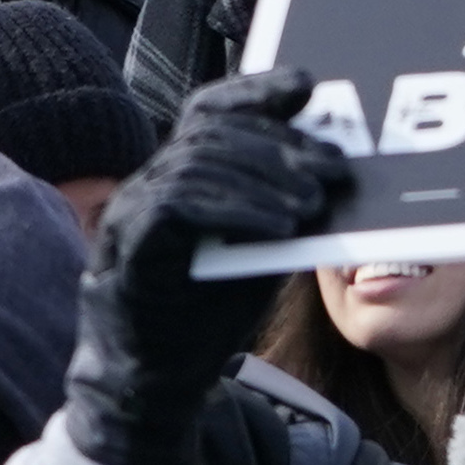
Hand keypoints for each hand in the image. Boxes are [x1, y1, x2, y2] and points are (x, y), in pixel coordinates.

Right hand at [64, 70, 349, 464]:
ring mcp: (131, 211)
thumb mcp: (258, 242)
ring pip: (199, 162)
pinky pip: (180, 207)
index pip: (212, 108)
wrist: (155, 380)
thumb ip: (282, 199)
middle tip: (334, 170)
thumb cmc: (208, 306)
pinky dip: (238, 210)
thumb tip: (337, 165)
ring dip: (266, 177)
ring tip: (314, 201)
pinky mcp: (127, 247)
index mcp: (179, 170)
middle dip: (281, 144)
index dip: (258, 88)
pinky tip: (281, 224)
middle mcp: (148, 180)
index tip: (306, 85)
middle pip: (213, 131)